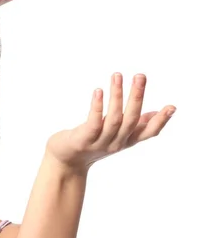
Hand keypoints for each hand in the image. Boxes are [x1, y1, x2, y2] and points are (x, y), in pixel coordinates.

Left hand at [45, 73, 175, 173]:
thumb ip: (135, 125)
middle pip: (131, 119)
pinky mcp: (83, 141)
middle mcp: (116, 143)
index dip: (161, 121)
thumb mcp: (116, 135)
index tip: (172, 107)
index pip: (148, 133)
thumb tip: (156, 113)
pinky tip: (98, 91)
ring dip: (116, 95)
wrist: (65, 162)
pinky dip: (97, 106)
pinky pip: (93, 123)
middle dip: (137, 97)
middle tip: (140, 76)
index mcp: (126, 140)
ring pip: (113, 119)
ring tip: (117, 75)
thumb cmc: (91, 144)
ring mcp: (100, 143)